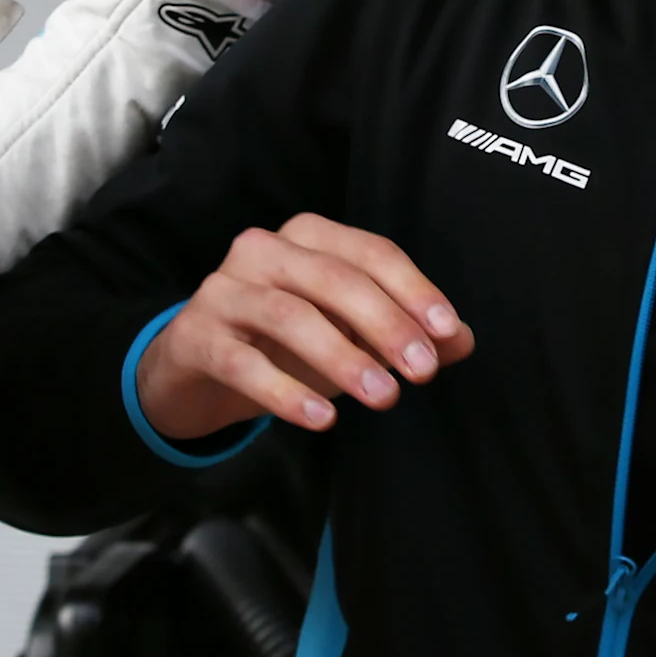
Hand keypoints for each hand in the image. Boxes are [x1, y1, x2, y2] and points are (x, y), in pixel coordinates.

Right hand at [137, 214, 475, 439]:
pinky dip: (287, 393)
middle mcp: (262, 251)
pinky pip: (244, 364)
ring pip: (290, 316)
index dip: (413, 291)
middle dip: (387, 325)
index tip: (447, 333)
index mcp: (306, 237)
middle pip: (334, 279)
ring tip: (383, 397)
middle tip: (422, 371)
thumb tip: (461, 342)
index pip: (370, 253)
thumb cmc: (280, 344)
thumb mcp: (348, 335)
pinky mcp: (196, 337)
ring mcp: (223, 291)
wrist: (194, 370)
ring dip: (344, 358)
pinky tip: (322, 419)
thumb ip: (405, 332)